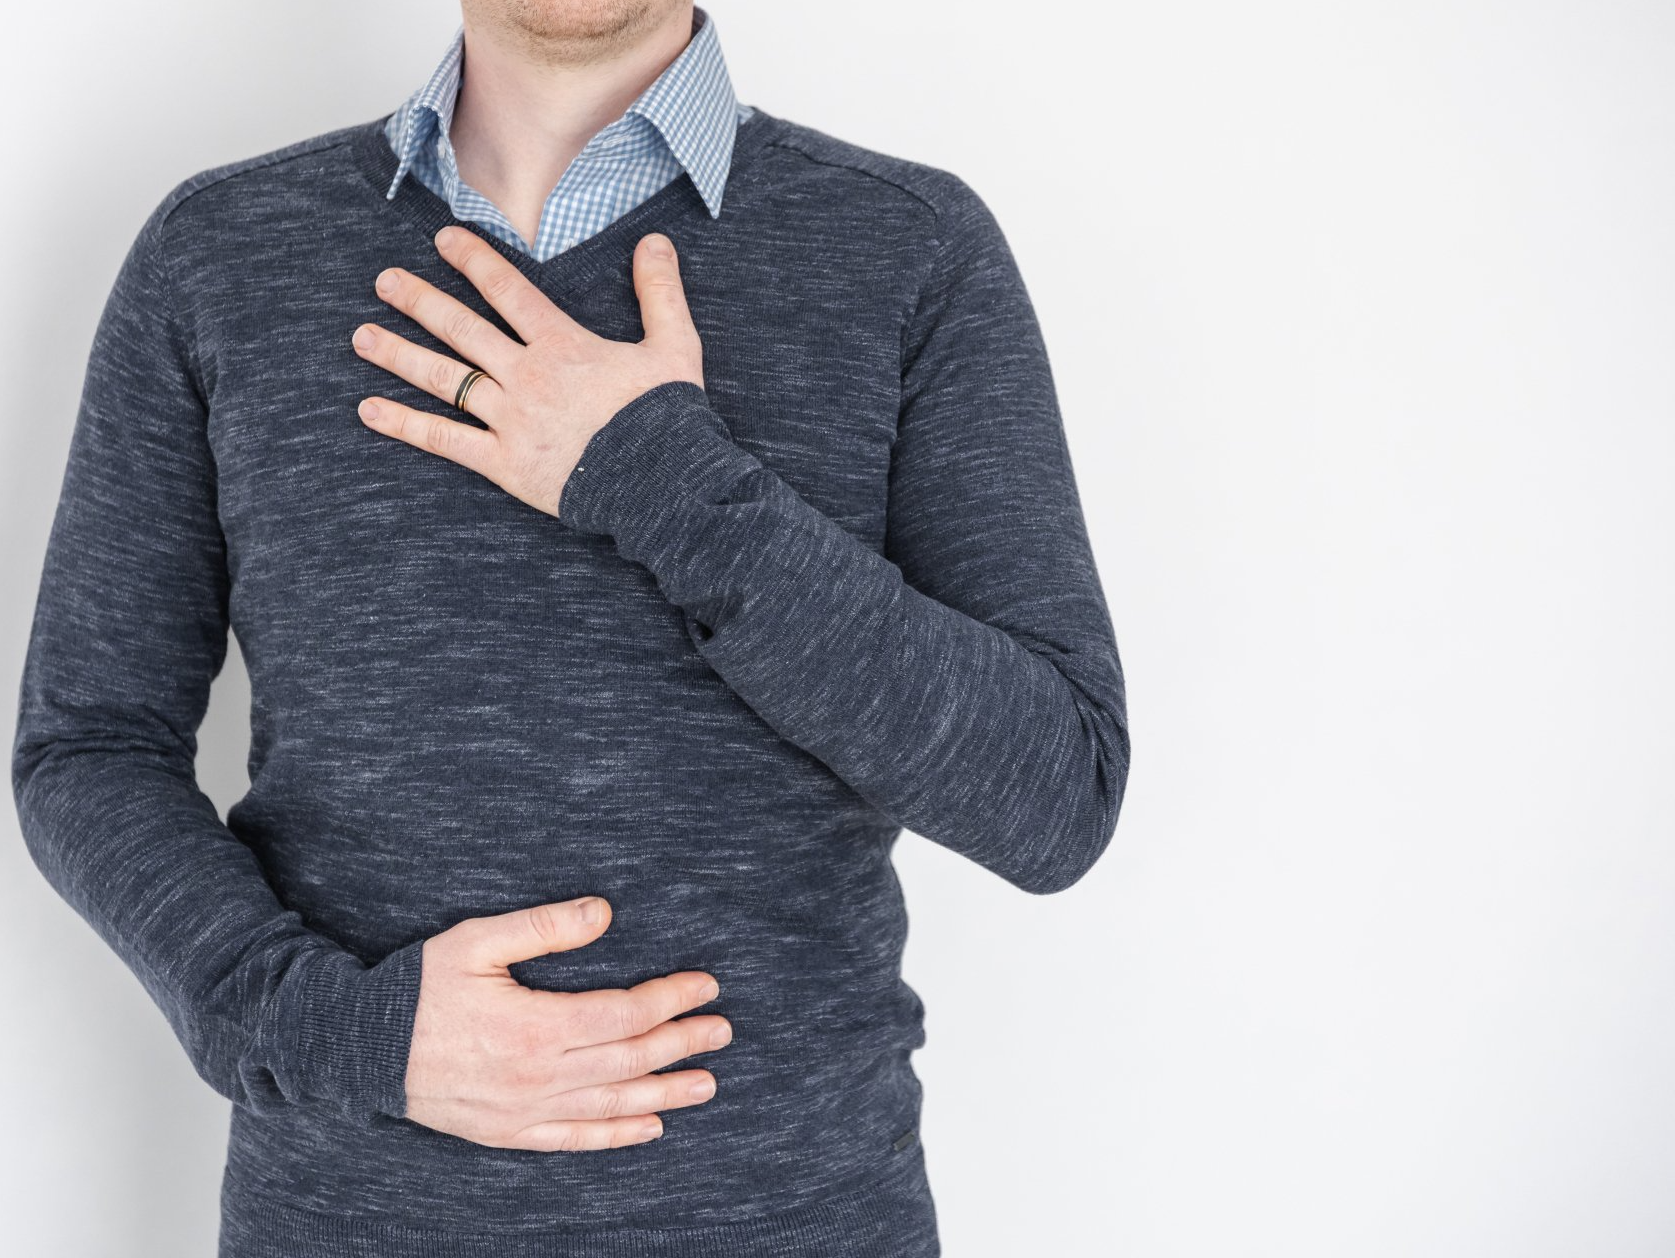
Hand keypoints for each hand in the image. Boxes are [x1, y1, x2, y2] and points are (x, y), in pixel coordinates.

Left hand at [350, 226, 703, 516]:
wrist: (662, 482)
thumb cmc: (668, 417)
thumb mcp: (675, 346)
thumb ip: (660, 292)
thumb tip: (655, 242)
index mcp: (562, 346)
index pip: (508, 292)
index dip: (474, 261)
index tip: (443, 239)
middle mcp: (526, 377)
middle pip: (462, 330)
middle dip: (420, 300)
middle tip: (384, 280)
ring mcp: (510, 420)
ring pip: (444, 380)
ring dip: (400, 355)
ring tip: (361, 336)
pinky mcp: (504, 463)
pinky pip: (445, 441)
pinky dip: (405, 425)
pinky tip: (369, 411)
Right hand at [402, 895, 731, 1151]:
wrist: (356, 1048)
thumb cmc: (417, 988)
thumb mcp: (477, 941)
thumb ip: (544, 926)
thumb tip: (605, 912)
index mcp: (536, 1027)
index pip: (625, 1013)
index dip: (671, 999)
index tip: (706, 985)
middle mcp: (538, 1076)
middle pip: (629, 1060)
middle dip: (682, 1043)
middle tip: (723, 1032)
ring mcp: (524, 1111)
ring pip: (611, 1106)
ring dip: (665, 1093)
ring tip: (707, 1085)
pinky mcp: (507, 1132)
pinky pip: (574, 1139)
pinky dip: (617, 1135)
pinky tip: (650, 1127)